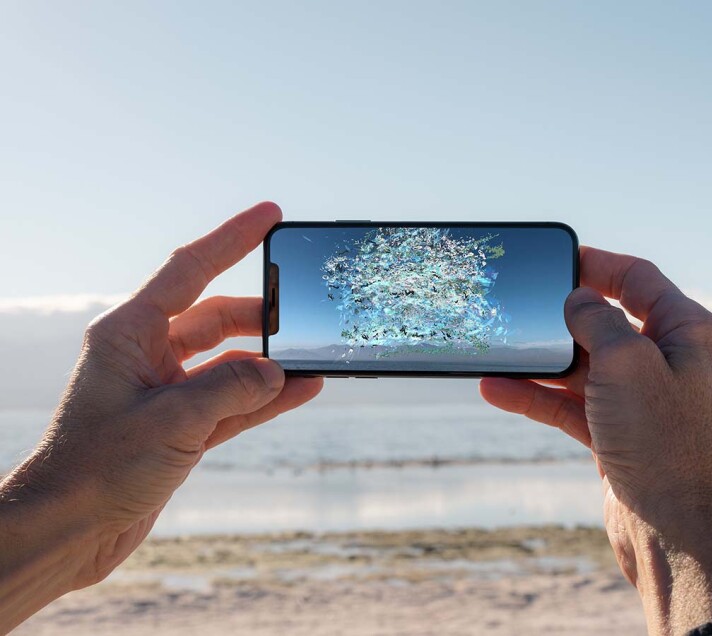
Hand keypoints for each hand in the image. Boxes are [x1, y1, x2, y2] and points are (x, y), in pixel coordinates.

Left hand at [0, 202, 321, 631]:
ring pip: (229, 363)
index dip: (233, 238)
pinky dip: (265, 398)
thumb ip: (231, 388)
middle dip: (260, 316)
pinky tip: (301, 389)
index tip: (271, 215)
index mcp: (129, 334)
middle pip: (216, 318)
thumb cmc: (96, 468)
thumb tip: (278, 371)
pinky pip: (233, 402)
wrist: (68, 530)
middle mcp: (148, 356)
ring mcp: (166, 392)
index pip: (190, 270)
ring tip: (311, 356)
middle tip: (303, 312)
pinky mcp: (180, 428)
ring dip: (268, 362)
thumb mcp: (170, 420)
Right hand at [481, 246, 711, 634]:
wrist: (673, 530)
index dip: (596, 264)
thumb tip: (575, 299)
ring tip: (495, 352)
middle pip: (604, 320)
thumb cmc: (662, 442)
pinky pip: (570, 401)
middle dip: (559, 316)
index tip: (556, 259)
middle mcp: (668, 360)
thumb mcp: (626, 363)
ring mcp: (641, 398)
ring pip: (581, 364)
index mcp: (688, 332)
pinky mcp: (617, 430)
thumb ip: (595, 319)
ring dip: (538, 361)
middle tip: (520, 306)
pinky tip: (496, 389)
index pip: (638, 279)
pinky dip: (536, 395)